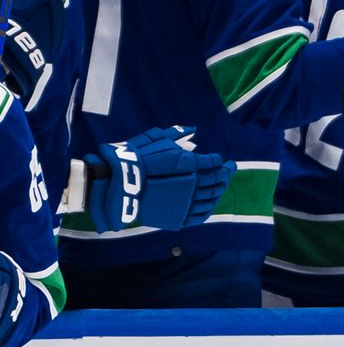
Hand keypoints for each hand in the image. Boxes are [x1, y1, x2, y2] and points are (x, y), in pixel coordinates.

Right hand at [87, 126, 235, 231]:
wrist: (120, 182)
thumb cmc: (137, 157)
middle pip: (217, 182)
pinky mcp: (178, 218)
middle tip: (227, 174)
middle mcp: (193, 184)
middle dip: (225, 178)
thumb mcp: (157, 139)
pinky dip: (207, 210)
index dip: (225, 165)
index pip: (216, 165)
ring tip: (218, 189)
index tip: (227, 164)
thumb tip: (192, 129)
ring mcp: (186, 203)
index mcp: (191, 164)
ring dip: (217, 193)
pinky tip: (208, 204)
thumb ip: (177, 134)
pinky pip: (200, 216)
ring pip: (211, 200)